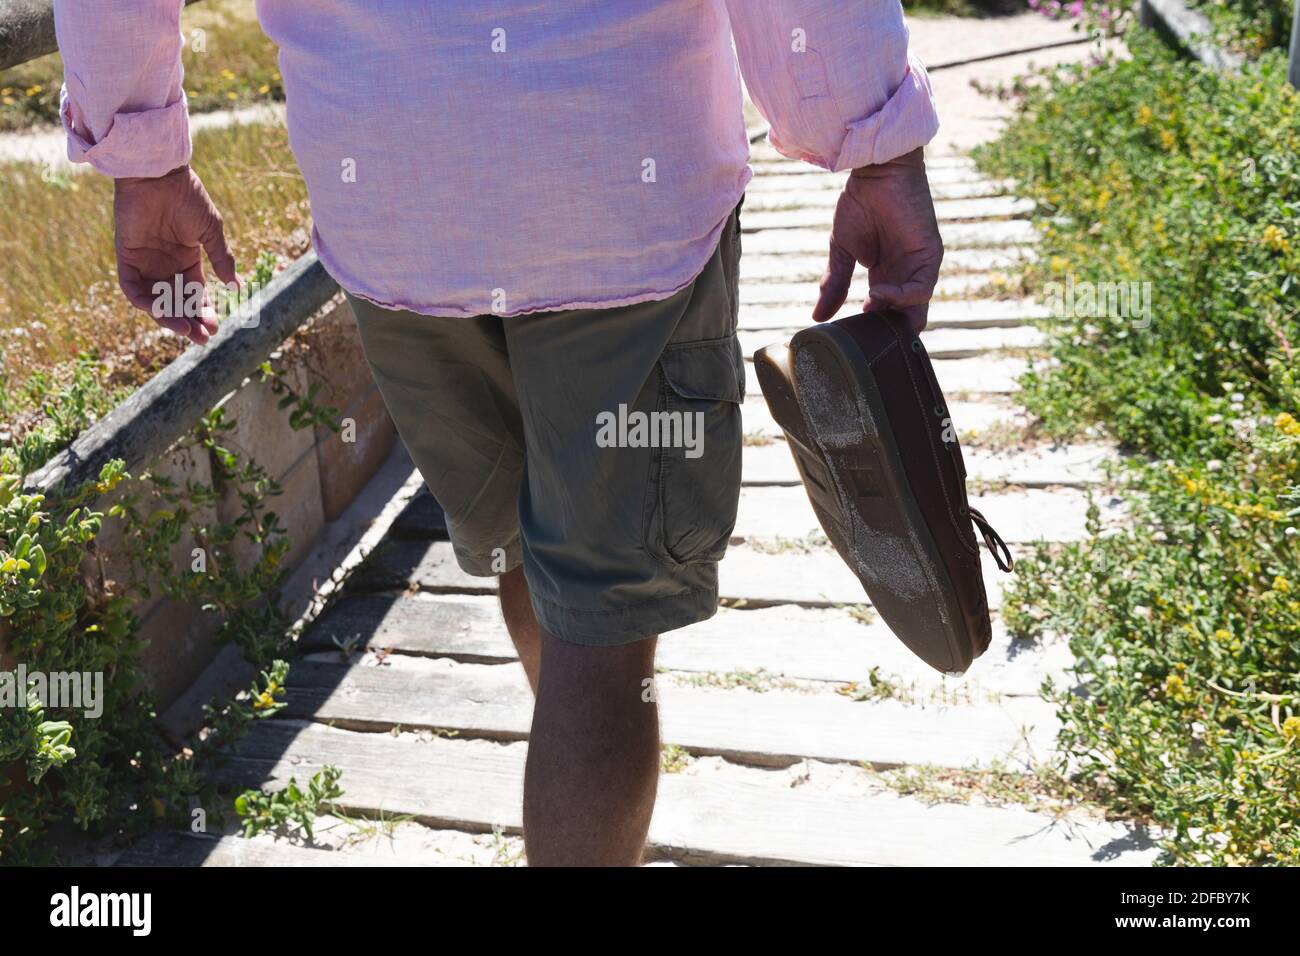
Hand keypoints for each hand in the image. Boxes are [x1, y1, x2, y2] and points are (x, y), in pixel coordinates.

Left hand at [114, 164, 237, 344]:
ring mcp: (145, 263)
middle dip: (189, 322)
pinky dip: (145, 302)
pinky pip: (132, 288)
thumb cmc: (187, 196)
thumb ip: (221, 258)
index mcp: (187, 259)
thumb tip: (235, 286)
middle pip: (176, 303)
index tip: (215, 327)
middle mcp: (165, 265)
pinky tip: (160, 311)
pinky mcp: (126, 257)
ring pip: (155, 301)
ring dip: (168, 318)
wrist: (158, 173)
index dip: (204, 312)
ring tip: (185, 329)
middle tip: (201, 338)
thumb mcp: (211, 230)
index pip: (195, 295)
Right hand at [812, 147, 942, 331]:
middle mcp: (905, 274)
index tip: (849, 329)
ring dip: (892, 317)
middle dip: (888, 331)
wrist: (876, 172)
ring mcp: (919, 266)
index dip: (870, 327)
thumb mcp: (841, 250)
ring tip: (868, 310)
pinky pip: (922, 289)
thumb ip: (833, 284)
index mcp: (886, 275)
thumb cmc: (859, 203)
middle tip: (867, 336)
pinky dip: (901, 298)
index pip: (885, 313)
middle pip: (906, 317)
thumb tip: (817, 317)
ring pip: (917, 309)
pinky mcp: (930, 256)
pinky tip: (876, 293)